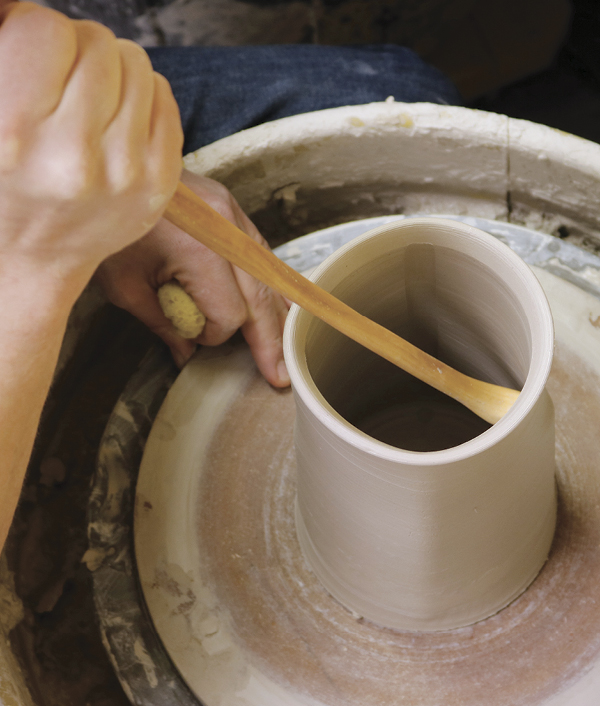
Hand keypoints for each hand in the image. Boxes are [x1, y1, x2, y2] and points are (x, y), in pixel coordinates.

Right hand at [0, 2, 182, 296]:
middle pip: (98, 43)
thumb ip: (7, 53)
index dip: (33, 31)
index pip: (46, 29)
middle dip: (75, 51)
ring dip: (111, 72)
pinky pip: (163, 96)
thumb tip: (20, 7)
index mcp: (13, 134)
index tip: (29, 53)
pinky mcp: (160, 184)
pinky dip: (140, 97)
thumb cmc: (0, 180)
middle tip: (59, 84)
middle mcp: (74, 157)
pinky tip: (114, 124)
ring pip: (136, 64)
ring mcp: (125, 173)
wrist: (29, 256)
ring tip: (87, 106)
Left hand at [95, 170, 290, 386]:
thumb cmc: (110, 227)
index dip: (214, 335)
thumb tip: (187, 353)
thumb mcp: (124, 285)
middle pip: (261, 298)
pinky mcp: (232, 207)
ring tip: (287, 346)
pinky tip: (278, 304)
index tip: (193, 337)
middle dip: (270, 340)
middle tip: (280, 374)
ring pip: (271, 275)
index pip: (228, 313)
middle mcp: (227, 230)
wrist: (109, 171)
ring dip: (277, 313)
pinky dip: (270, 281)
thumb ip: (161, 323)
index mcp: (199, 251)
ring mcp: (233, 214)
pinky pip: (262, 252)